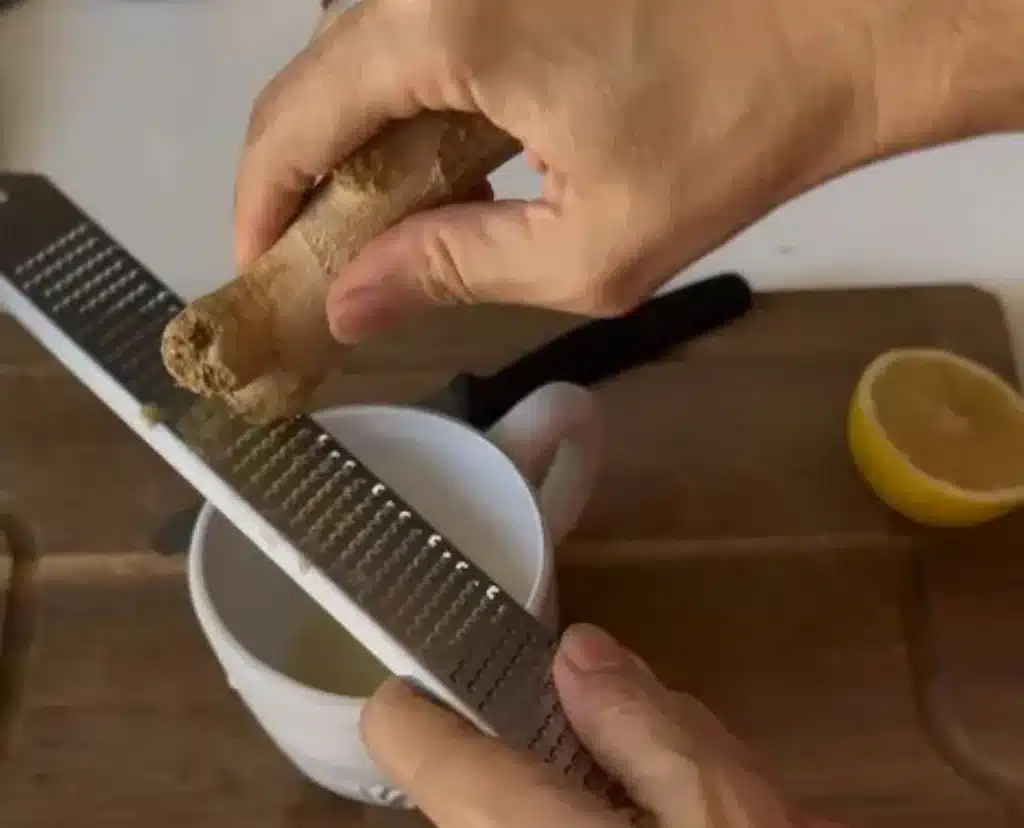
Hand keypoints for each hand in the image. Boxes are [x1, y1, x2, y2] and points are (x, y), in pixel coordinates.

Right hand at [234, 0, 1020, 339]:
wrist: (843, 27)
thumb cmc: (728, 143)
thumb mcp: (586, 251)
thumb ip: (451, 271)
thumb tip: (349, 303)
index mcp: (442, 27)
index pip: (294, 117)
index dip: (260, 201)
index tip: (260, 266)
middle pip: (315, 73)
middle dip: (300, 173)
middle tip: (318, 256)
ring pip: (362, 43)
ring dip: (352, 134)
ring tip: (376, 220)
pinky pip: (418, 25)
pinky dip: (405, 98)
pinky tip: (438, 158)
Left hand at [361, 623, 881, 827]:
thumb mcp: (719, 814)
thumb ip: (635, 718)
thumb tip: (575, 654)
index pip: (403, 724)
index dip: (438, 673)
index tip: (512, 659)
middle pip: (532, 767)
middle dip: (636, 753)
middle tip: (743, 782)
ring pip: (588, 827)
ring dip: (682, 819)